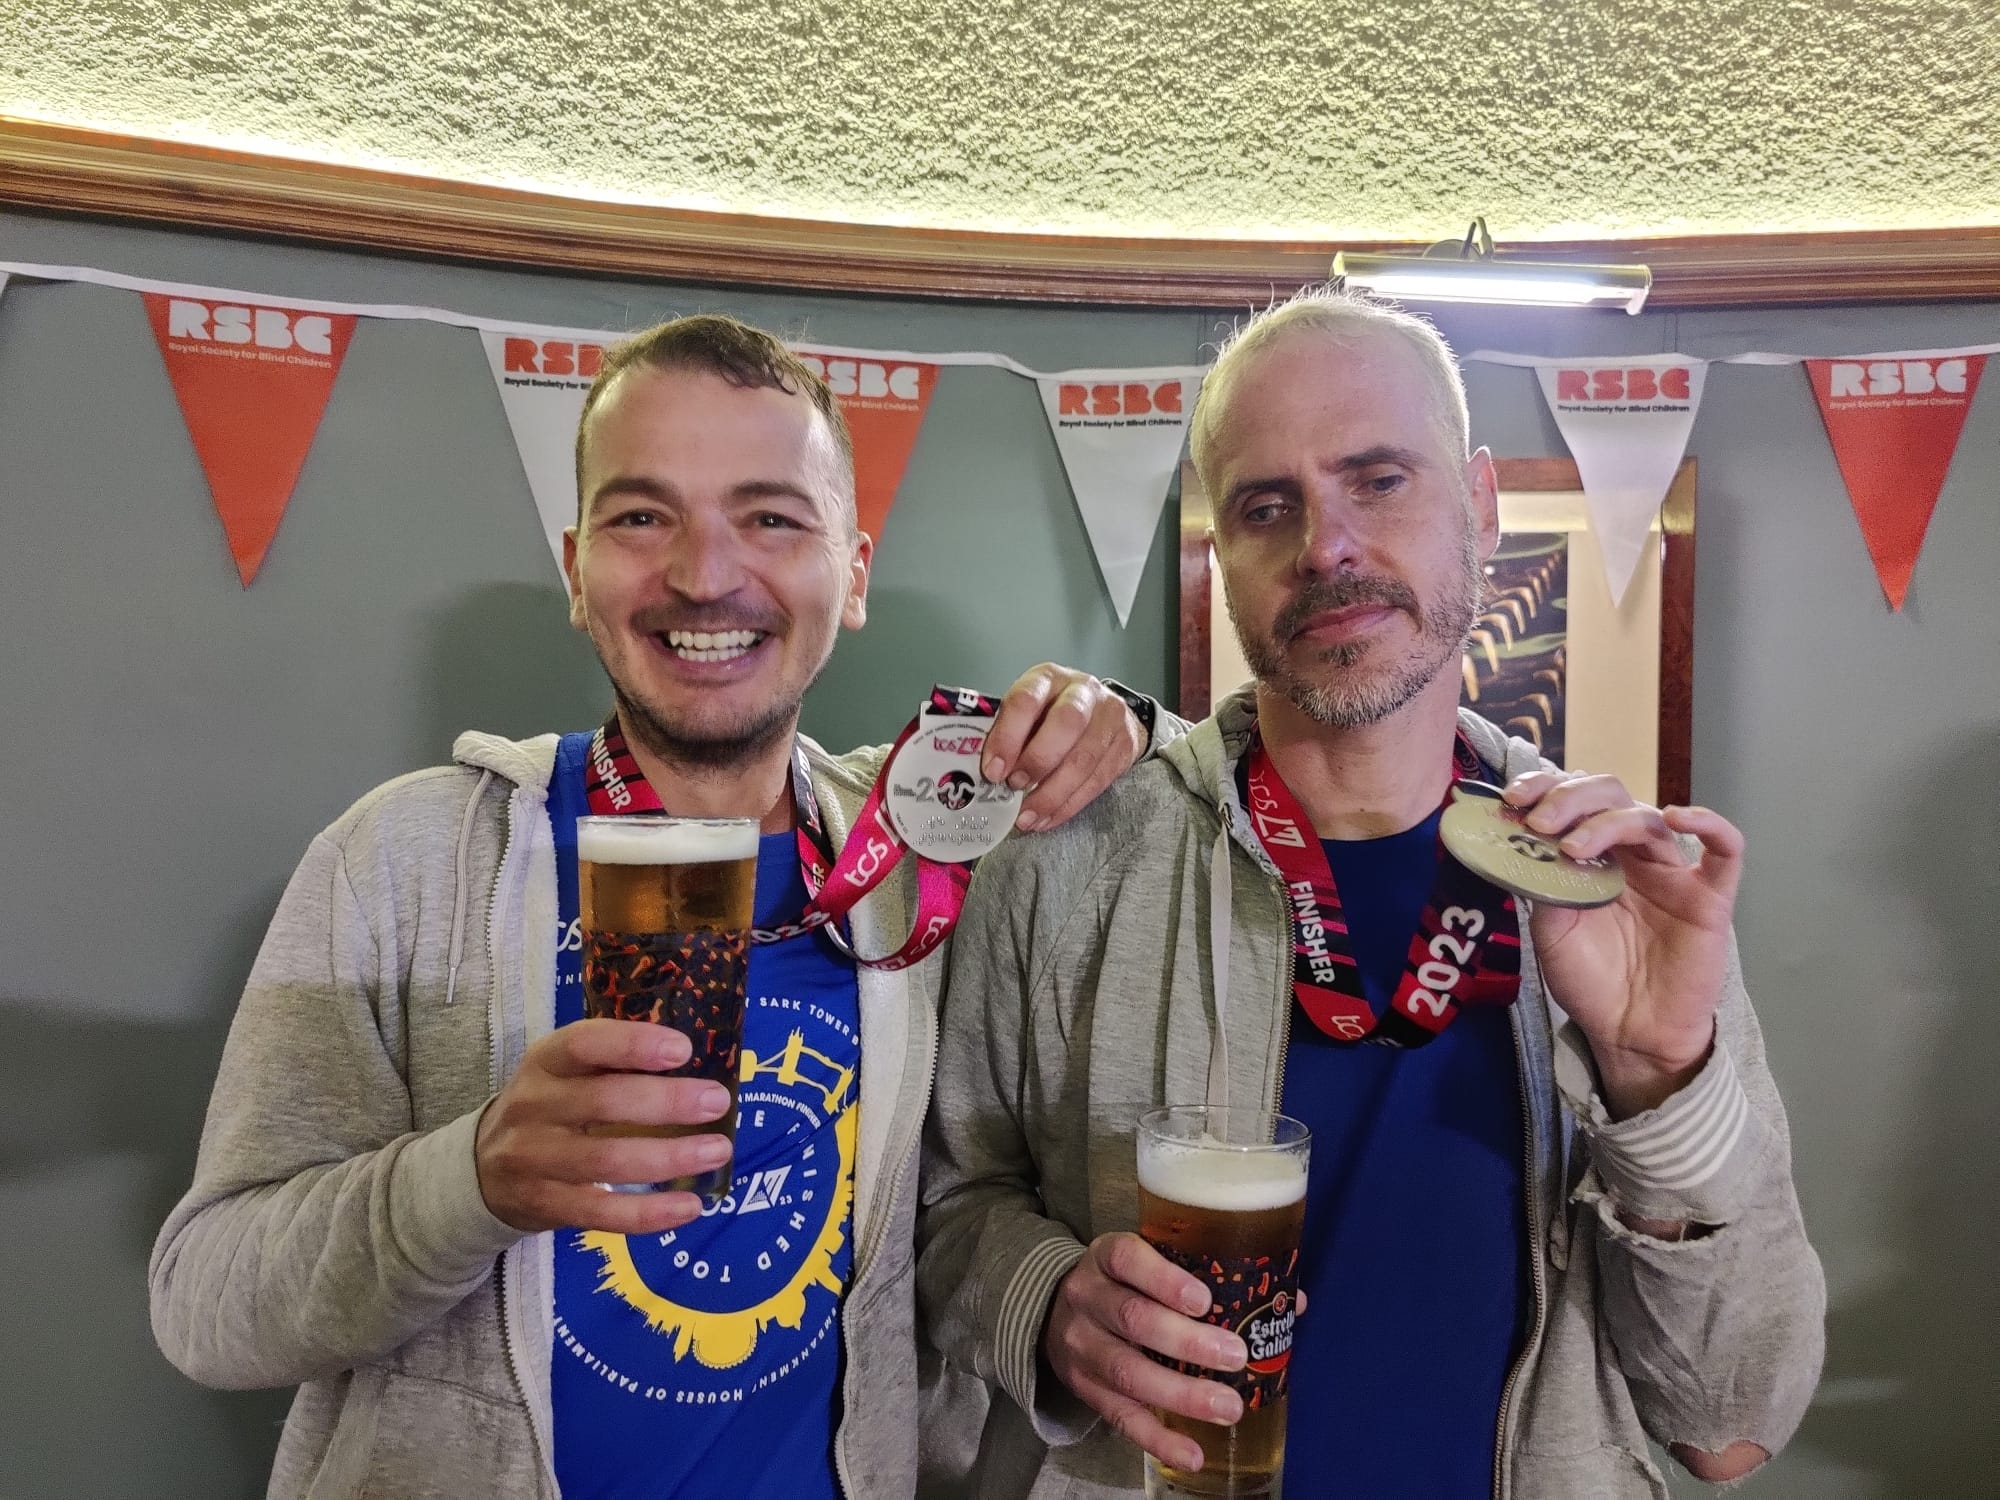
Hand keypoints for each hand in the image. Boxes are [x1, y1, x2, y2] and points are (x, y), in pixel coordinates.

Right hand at [475, 1018, 734, 1233]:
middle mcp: (533, 1107)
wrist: (481, 1170)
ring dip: (669, 1156)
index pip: (584, 1044)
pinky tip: (690, 1206)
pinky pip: (601, 1212)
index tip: (683, 1049)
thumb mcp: (564, 1072)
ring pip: (606, 1160)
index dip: (634, 1044)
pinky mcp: (545, 1206)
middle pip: (602, 1102)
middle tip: (717, 1101)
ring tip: (717, 1151)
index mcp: (544, 1062)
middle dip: (667, 1102)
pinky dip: (649, 1212)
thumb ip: (614, 1062)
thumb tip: (703, 1055)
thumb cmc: (548, 1108)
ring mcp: (535, 1161)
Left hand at [979, 664, 1148, 832]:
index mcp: (1048, 677)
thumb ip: (1008, 732)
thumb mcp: (1028, 710)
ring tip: (1027, 816)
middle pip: (1066, 723)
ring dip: (1052, 794)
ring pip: (1084, 759)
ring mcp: (1110, 717)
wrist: (1105, 712)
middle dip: (1037, 761)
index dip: (1007, 737)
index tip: (993, 770)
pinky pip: (1097, 782)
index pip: (1026, 700)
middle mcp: (1083, 691)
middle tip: (1014, 788)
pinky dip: (1068, 806)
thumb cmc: (1053, 712)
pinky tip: (1047, 818)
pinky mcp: (1125, 746)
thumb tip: (987, 772)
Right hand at [1042, 1232, 1246, 1472]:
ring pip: (1128, 1372)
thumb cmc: (1123, 1282)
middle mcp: (1088, 1298)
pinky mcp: (1085, 1390)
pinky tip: (1193, 1454)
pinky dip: (1158, 1440)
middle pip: (1133, 1319)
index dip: (1165, 1280)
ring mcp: (1083, 1347)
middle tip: (1236, 1355)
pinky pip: (1121, 1418)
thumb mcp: (1148, 1261)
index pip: (1129, 1260)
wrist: (1051, 1309)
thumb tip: (1295, 1302)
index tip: (1205, 1300)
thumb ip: (1211, 1274)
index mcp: (1107, 1257)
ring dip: (1181, 1394)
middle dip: (1187, 1341)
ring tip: (1229, 1408)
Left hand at [1503, 770, 1745, 1117]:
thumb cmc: (1590, 980)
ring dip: (1607, 820)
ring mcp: (1673, 873)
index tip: (1513, 798)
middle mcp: (1632, 856)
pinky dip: (1708, 823)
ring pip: (1648, 818)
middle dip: (1570, 798)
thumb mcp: (1551, 929)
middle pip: (1610, 796)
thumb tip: (1526, 840)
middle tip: (1540, 820)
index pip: (1574, 801)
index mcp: (1593, 856)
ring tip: (1574, 847)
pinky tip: (1676, 817)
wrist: (1628, 1032)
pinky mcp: (1710, 898)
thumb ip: (1544, 883)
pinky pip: (1727, 849)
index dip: (1545, 788)